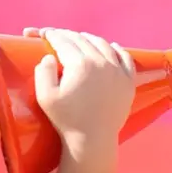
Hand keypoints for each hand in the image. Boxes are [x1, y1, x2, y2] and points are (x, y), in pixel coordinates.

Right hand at [25, 27, 135, 148]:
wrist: (93, 139)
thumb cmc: (66, 119)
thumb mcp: (45, 97)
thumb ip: (43, 72)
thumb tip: (49, 57)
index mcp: (80, 64)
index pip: (64, 41)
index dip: (52, 34)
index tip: (45, 33)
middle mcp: (101, 62)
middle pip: (82, 40)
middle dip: (67, 35)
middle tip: (57, 35)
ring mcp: (117, 71)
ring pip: (103, 44)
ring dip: (89, 38)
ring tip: (80, 38)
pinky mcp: (128, 81)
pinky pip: (125, 57)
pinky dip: (116, 49)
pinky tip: (111, 46)